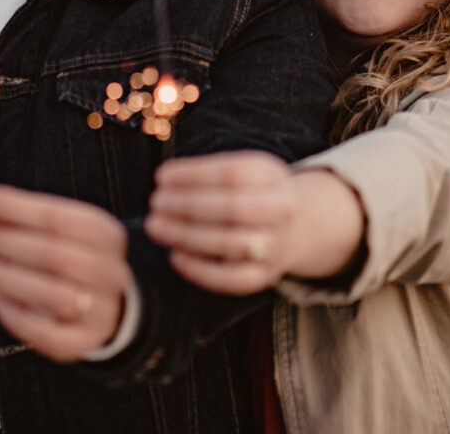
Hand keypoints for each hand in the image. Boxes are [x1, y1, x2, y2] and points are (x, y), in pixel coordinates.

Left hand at [0, 184, 131, 361]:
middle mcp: (110, 271)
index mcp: (106, 234)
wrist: (106, 305)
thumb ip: (25, 217)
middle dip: (2, 242)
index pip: (58, 216)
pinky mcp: (82, 342)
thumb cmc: (73, 257)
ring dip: (3, 276)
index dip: (14, 208)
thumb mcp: (61, 230)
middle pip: (53, 254)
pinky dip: (16, 315)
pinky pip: (46, 334)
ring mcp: (100, 310)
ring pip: (51, 294)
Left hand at [145, 151, 297, 294]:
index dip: (194, 174)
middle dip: (187, 205)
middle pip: (233, 208)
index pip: (233, 173)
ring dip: (187, 235)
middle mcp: (280, 210)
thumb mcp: (241, 169)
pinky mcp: (266, 275)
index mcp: (272, 176)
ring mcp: (276, 245)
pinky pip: (233, 279)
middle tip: (156, 202)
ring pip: (231, 244)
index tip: (162, 176)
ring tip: (156, 226)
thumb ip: (207, 173)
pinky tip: (175, 256)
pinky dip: (201, 270)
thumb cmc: (250, 193)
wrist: (293, 226)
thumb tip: (165, 181)